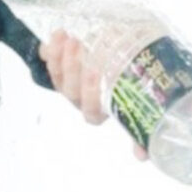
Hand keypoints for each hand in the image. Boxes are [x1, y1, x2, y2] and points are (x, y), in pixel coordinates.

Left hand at [39, 31, 147, 160]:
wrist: (113, 43)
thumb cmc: (132, 66)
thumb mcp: (142, 82)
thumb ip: (143, 112)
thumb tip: (142, 156)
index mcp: (101, 108)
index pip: (92, 112)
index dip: (92, 95)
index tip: (97, 73)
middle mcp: (82, 99)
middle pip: (73, 92)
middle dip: (76, 70)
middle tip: (82, 48)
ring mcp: (68, 83)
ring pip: (59, 78)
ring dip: (63, 58)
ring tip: (70, 38)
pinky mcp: (57, 66)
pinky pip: (48, 62)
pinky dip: (51, 49)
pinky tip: (59, 35)